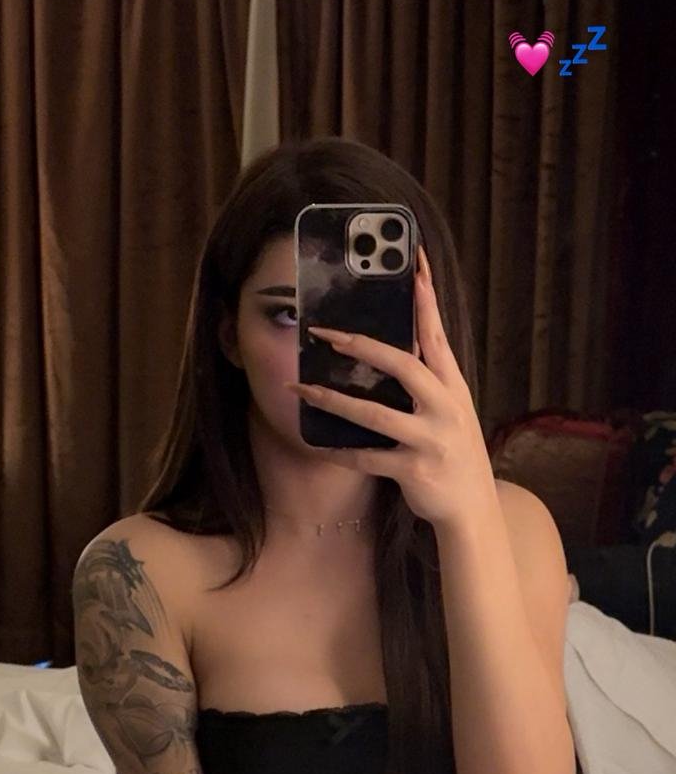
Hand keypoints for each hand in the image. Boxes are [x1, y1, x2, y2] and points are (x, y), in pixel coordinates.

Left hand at [285, 245, 497, 533]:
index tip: (413, 264)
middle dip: (362, 346)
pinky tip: (317, 444)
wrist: (473, 509)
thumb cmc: (454, 454)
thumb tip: (390, 351)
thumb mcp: (451, 412)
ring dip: (333, 400)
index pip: (437, 334)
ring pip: (375, 414)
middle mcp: (446, 407)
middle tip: (326, 333)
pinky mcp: (415, 470)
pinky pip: (367, 457)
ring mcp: (431, 439)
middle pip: (403, 364)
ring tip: (301, 389)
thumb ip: (429, 382)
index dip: (425, 299)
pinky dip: (339, 451)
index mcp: (453, 387)